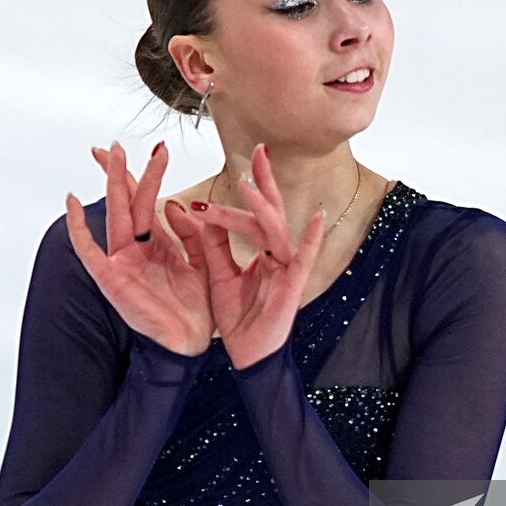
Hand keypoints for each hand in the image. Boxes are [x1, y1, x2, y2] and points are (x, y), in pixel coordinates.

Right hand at [64, 140, 214, 355]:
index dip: (149, 174)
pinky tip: (72, 202)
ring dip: (112, 185)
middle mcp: (135, 249)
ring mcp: (121, 262)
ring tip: (109, 156)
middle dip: (124, 172)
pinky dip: (79, 227)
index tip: (157, 147)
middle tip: (121, 143)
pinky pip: (90, 250)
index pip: (148, 201)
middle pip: (128, 201)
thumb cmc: (194, 308)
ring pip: (116, 215)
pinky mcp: (111, 279)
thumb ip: (192, 234)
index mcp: (156, 243)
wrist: (190, 343)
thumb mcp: (201, 262)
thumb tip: (179, 204)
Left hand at [189, 143, 324, 368]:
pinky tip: (314, 218)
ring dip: (264, 207)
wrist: (247, 358)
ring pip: (276, 230)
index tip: (228, 170)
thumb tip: (191, 210)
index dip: (241, 193)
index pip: (254, 213)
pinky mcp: (292, 287)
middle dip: (266, 179)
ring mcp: (287, 269)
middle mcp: (278, 254)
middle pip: (272, 210)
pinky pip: (302, 259)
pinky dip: (309, 240)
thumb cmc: (239, 319)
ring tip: (250, 185)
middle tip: (259, 147)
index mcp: (262, 251)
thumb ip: (210, 244)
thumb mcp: (217, 274)